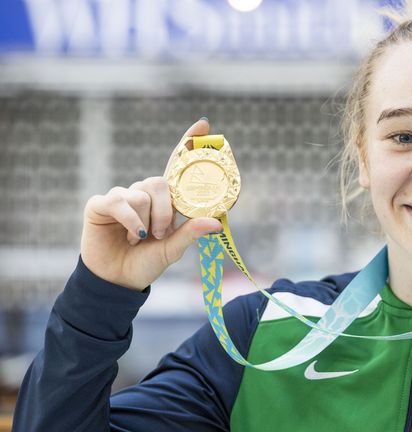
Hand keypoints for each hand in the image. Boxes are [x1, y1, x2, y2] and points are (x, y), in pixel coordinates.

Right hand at [80, 119, 222, 290]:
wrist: (118, 280)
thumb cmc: (146, 262)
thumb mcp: (173, 248)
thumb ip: (191, 233)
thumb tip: (217, 222)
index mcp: (164, 200)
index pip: (176, 165)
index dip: (188, 143)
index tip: (204, 124)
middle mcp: (143, 192)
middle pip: (160, 182)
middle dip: (165, 212)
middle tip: (161, 235)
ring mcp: (122, 196)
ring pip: (142, 194)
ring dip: (146, 221)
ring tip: (139, 239)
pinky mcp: (101, 204)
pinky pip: (120, 201)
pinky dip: (129, 220)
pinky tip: (129, 235)